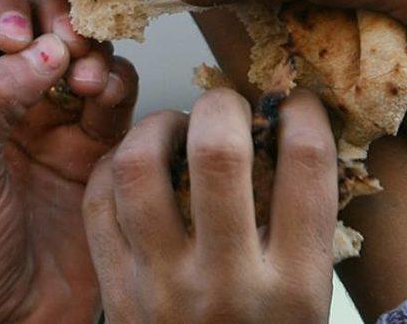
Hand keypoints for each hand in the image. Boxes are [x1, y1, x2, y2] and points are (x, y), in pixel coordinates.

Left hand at [0, 0, 137, 322]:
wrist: (16, 319)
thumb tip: (42, 51)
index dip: (5, 9)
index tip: (23, 37)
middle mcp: (11, 95)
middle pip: (39, 20)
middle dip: (57, 20)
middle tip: (70, 43)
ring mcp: (58, 118)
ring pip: (85, 52)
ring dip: (91, 53)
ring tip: (87, 84)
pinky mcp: (101, 144)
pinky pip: (117, 95)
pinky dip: (118, 84)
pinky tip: (106, 99)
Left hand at [83, 88, 334, 321]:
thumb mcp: (308, 303)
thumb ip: (305, 227)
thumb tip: (295, 131)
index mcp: (294, 287)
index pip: (306, 167)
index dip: (304, 113)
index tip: (296, 103)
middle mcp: (226, 285)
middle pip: (218, 154)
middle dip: (223, 106)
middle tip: (226, 105)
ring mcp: (161, 289)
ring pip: (140, 168)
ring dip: (158, 125)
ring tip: (175, 125)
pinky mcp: (115, 291)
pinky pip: (98, 202)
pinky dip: (113, 164)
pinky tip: (136, 159)